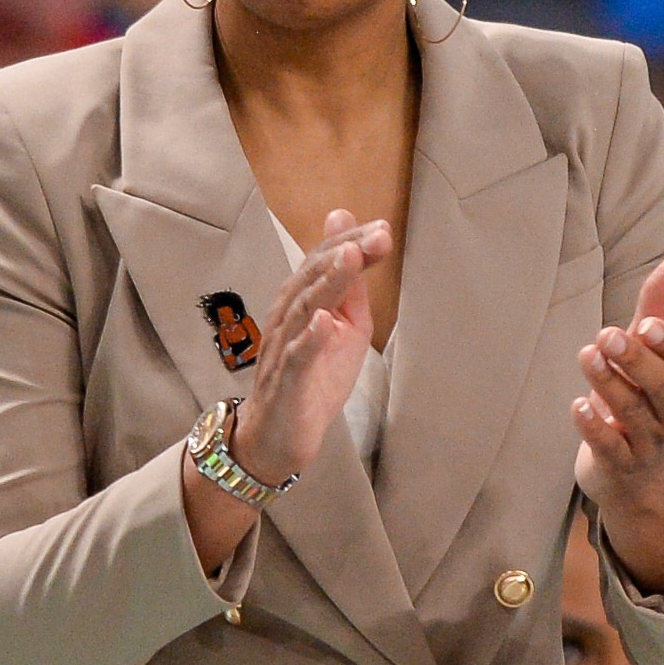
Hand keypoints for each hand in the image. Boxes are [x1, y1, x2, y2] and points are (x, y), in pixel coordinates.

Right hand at [231, 210, 389, 490]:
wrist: (280, 434)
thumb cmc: (313, 377)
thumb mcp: (345, 328)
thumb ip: (350, 288)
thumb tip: (355, 241)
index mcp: (303, 301)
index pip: (323, 261)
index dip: (352, 242)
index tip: (383, 230)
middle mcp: (288, 317)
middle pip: (312, 277)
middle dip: (345, 252)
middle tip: (378, 235)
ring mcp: (284, 348)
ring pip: (304, 309)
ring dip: (327, 282)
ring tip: (350, 258)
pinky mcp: (286, 382)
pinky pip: (296, 357)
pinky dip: (310, 338)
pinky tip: (324, 321)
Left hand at [574, 250, 663, 597]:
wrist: (633, 468)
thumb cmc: (641, 391)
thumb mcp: (649, 348)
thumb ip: (662, 301)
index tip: (645, 324)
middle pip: (662, 388)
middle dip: (636, 361)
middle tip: (606, 335)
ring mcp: (646, 439)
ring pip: (634, 414)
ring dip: (609, 384)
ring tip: (586, 355)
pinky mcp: (619, 462)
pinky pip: (611, 448)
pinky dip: (594, 427)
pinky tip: (577, 405)